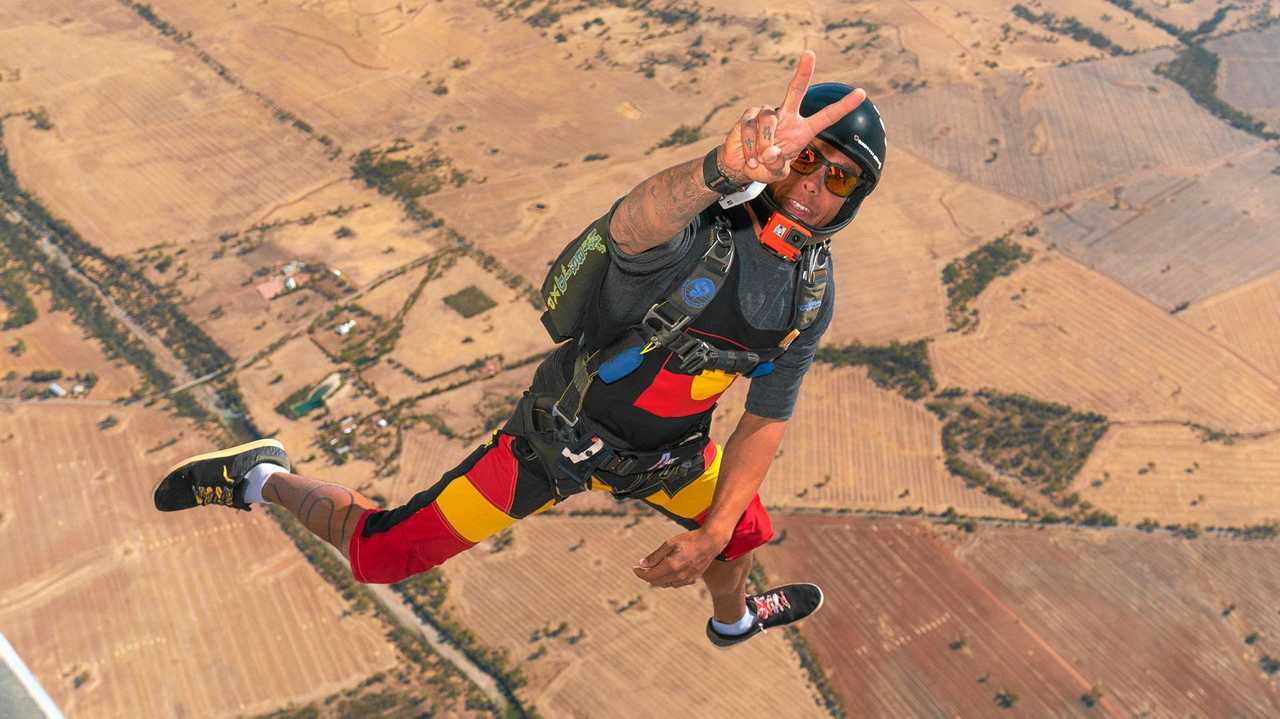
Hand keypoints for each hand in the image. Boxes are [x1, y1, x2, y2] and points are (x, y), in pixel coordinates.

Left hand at [632, 529, 725, 587]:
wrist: (710, 542)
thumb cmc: (690, 540)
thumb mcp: (669, 543)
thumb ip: (655, 556)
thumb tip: (642, 564)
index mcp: (671, 566)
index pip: (650, 576)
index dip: (640, 573)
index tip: (634, 568)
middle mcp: (678, 576)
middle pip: (656, 582)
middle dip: (647, 576)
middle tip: (642, 567)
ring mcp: (685, 579)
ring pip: (665, 584)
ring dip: (657, 578)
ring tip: (654, 568)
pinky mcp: (691, 579)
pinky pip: (675, 584)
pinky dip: (667, 579)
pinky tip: (667, 571)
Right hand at [718, 50, 866, 184]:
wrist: (741, 166)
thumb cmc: (765, 167)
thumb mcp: (775, 173)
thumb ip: (776, 164)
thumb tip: (770, 151)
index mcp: (803, 130)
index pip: (826, 116)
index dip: (844, 106)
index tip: (862, 93)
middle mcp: (787, 116)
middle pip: (796, 90)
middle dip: (803, 72)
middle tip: (809, 53)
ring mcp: (767, 113)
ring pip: (769, 120)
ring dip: (763, 144)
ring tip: (758, 160)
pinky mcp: (749, 116)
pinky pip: (751, 128)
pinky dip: (750, 146)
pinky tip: (749, 156)